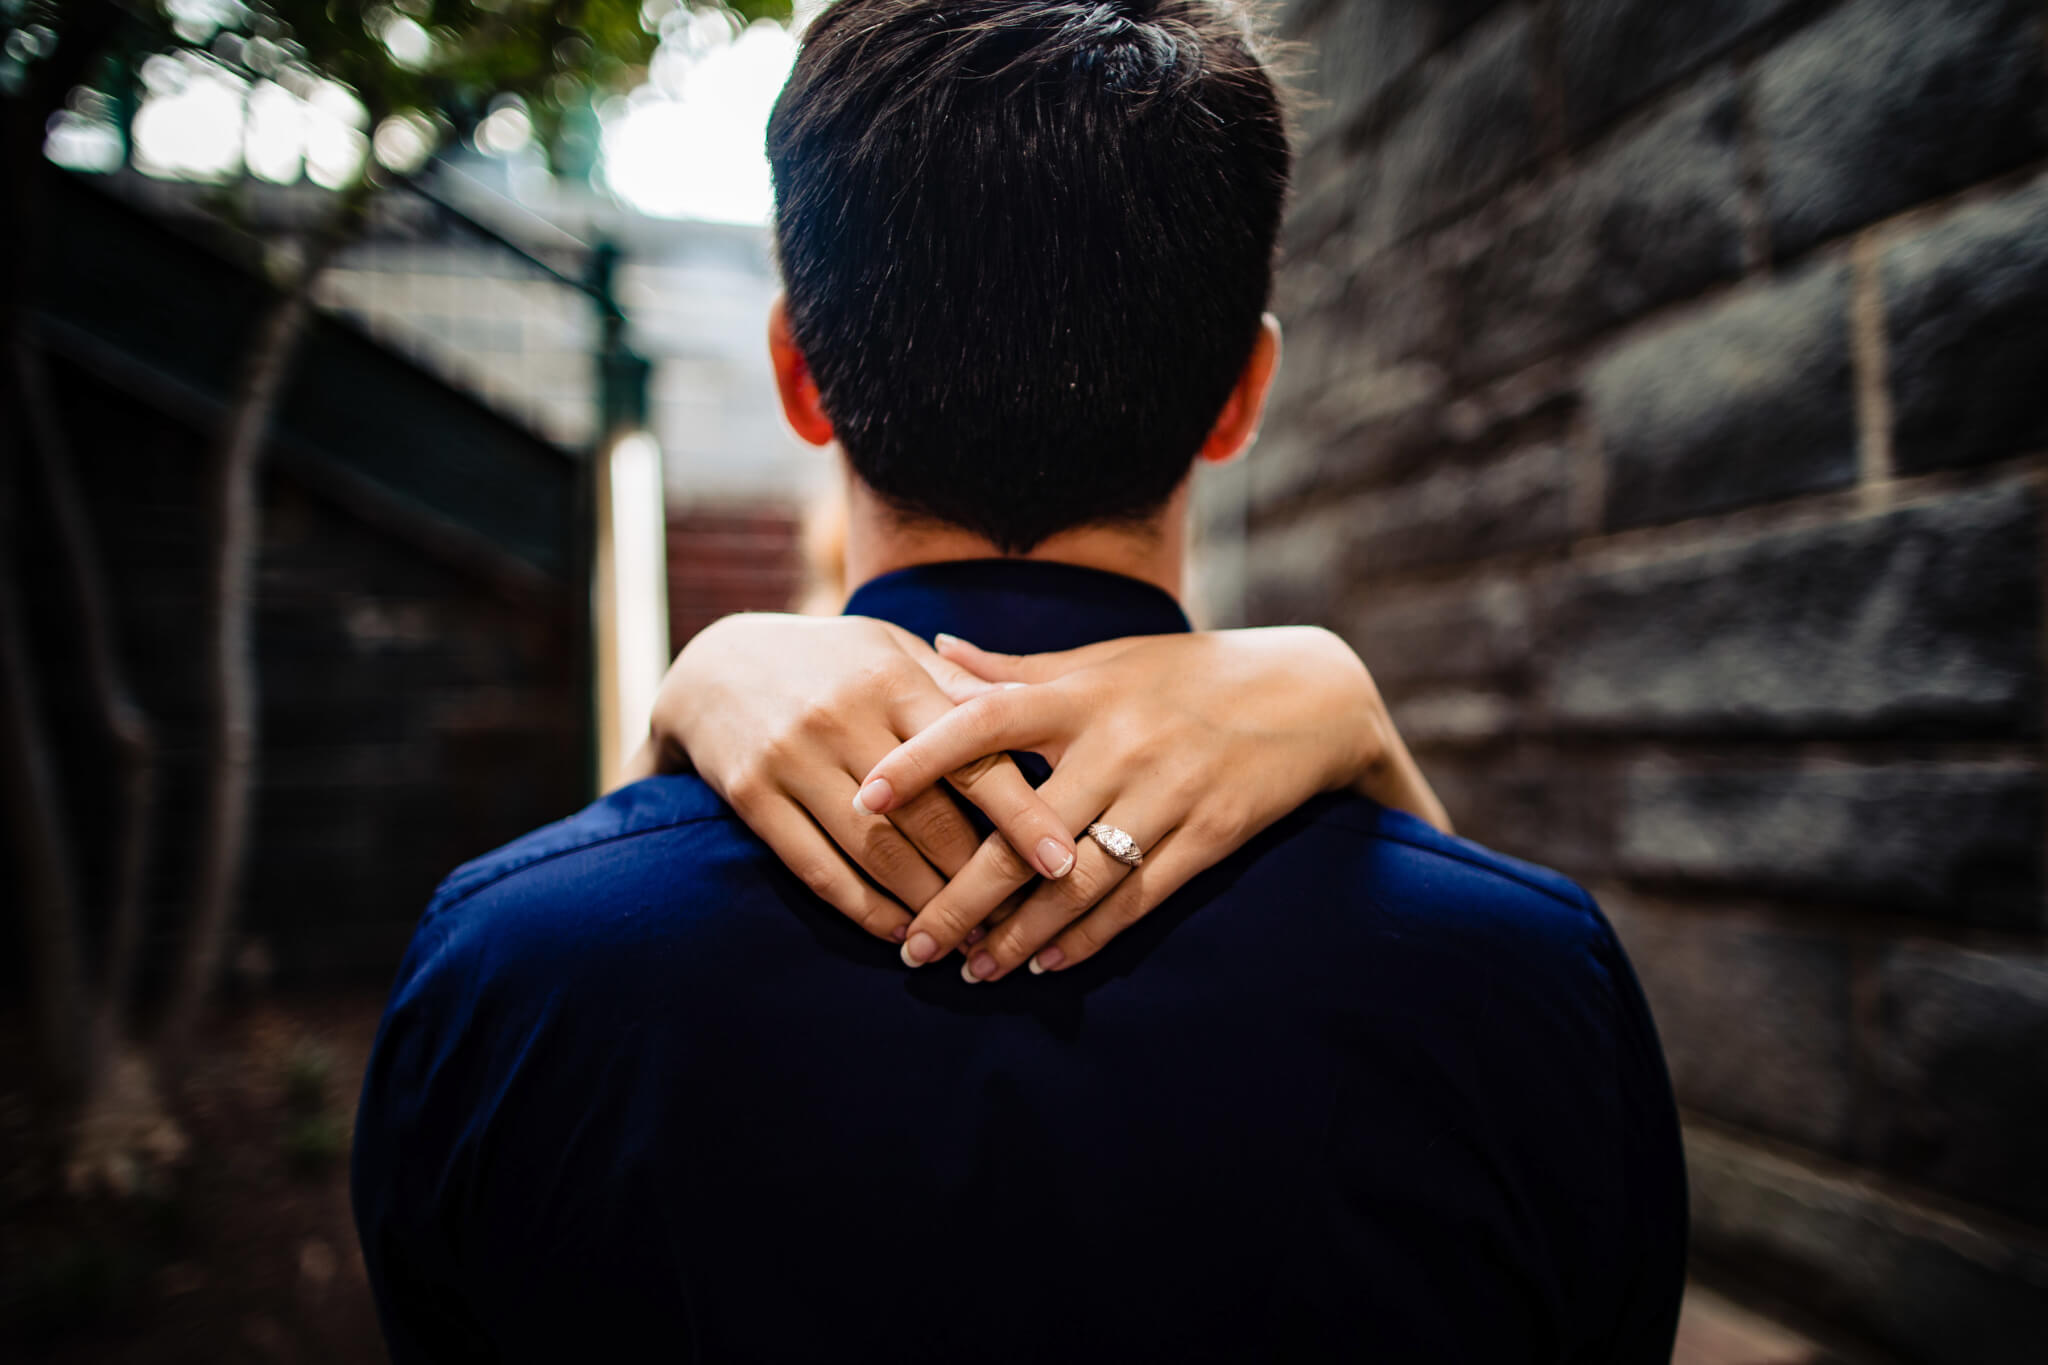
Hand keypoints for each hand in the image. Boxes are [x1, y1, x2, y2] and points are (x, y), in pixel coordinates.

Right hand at [617, 614, 1080, 944]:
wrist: (713, 664)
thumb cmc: (832, 660)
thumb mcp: (893, 651)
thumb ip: (959, 685)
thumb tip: (1039, 711)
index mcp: (893, 678)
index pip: (972, 755)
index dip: (1021, 813)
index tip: (1062, 861)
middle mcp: (843, 717)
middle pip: (929, 816)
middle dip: (980, 877)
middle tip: (1022, 919)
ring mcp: (793, 757)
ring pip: (875, 851)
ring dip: (927, 903)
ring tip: (969, 938)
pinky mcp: (753, 795)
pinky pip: (817, 867)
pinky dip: (863, 908)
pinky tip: (898, 930)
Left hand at [854, 627, 1448, 980]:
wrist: (1311, 694)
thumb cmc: (1187, 674)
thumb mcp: (1105, 661)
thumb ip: (1018, 671)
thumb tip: (933, 651)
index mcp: (1084, 694)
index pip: (987, 721)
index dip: (923, 758)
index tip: (866, 801)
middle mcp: (1122, 742)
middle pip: (1024, 832)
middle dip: (962, 896)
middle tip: (911, 946)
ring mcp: (1169, 792)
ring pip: (1079, 879)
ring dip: (1021, 934)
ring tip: (972, 971)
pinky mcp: (1212, 834)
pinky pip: (1140, 896)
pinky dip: (1091, 935)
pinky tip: (1048, 964)